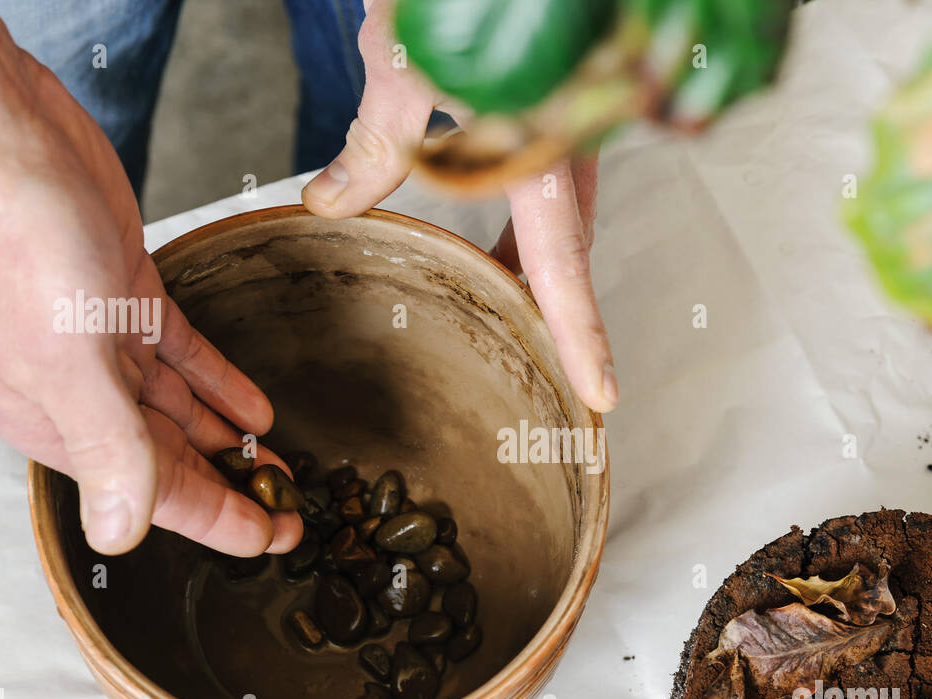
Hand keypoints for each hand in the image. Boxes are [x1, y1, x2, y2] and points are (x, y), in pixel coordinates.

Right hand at [0, 3, 300, 556]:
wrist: (2, 135)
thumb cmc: (18, 242)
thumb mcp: (70, 361)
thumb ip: (107, 450)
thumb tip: (119, 536)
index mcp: (56, 422)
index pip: (152, 494)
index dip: (219, 522)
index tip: (275, 541)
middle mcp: (78, 392)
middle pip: (170, 459)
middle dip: (232, 489)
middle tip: (292, 512)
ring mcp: (102, 344)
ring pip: (178, 411)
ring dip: (229, 441)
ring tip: (281, 470)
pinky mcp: (125, 298)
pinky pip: (183, 357)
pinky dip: (220, 383)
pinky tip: (256, 409)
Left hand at [301, 0, 617, 412]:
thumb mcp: (398, 68)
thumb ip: (374, 148)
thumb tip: (330, 204)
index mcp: (538, 144)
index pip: (564, 262)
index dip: (583, 335)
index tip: (600, 397)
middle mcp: (570, 141)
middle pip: (570, 248)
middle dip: (560, 310)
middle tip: (556, 368)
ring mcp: (571, 124)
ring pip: (563, 217)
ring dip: (536, 263)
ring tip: (500, 299)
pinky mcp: (561, 107)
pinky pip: (554, 184)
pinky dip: (528, 220)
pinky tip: (495, 232)